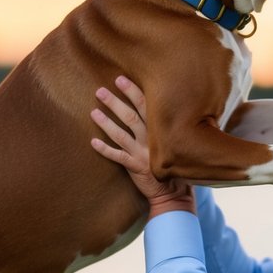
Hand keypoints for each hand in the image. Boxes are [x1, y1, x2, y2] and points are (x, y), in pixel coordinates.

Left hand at [90, 76, 194, 214]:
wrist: (175, 193)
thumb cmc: (179, 164)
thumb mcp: (179, 142)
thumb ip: (172, 126)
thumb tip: (172, 103)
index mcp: (162, 131)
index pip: (147, 106)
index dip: (133, 92)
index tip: (121, 79)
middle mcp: (151, 140)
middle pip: (131, 117)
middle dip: (116, 102)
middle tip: (101, 91)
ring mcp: (142, 154)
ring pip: (121, 135)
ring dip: (106, 123)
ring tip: (93, 111)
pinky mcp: (135, 168)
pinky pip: (118, 157)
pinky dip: (105, 150)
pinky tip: (93, 142)